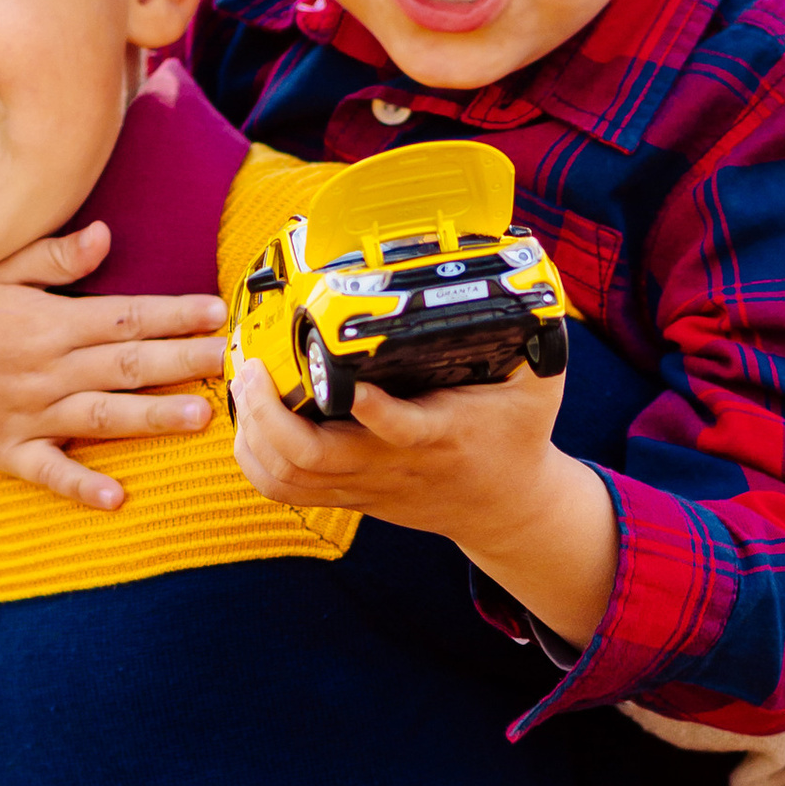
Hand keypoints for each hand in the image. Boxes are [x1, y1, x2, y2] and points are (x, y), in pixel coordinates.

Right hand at [0, 220, 226, 510]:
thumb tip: (105, 236)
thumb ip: (52, 256)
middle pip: (126, 365)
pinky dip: (81, 486)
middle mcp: (43, 369)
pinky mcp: (6, 448)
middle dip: (183, 362)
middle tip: (232, 361)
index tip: (216, 313)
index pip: (125, 316)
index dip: (174, 315)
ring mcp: (26, 413)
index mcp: (47, 321)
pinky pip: (48, 471)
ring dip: (152, 418)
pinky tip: (117, 497)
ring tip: (199, 417)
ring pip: (101, 417)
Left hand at [229, 353, 618, 645]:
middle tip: (253, 367)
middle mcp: (391, 464)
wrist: (507, 509)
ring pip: (288, 477)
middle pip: (312, 458)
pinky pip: (285, 489)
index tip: (344, 379)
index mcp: (437, 434)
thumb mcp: (539, 386)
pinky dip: (254, 459)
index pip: (397, 428)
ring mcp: (364, 484)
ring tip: (246, 384)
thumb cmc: (517, 438)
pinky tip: (249, 421)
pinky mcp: (348, 496)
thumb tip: (529, 276)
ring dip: (252, 434)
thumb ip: (535, 337)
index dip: (369, 407)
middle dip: (268, 414)